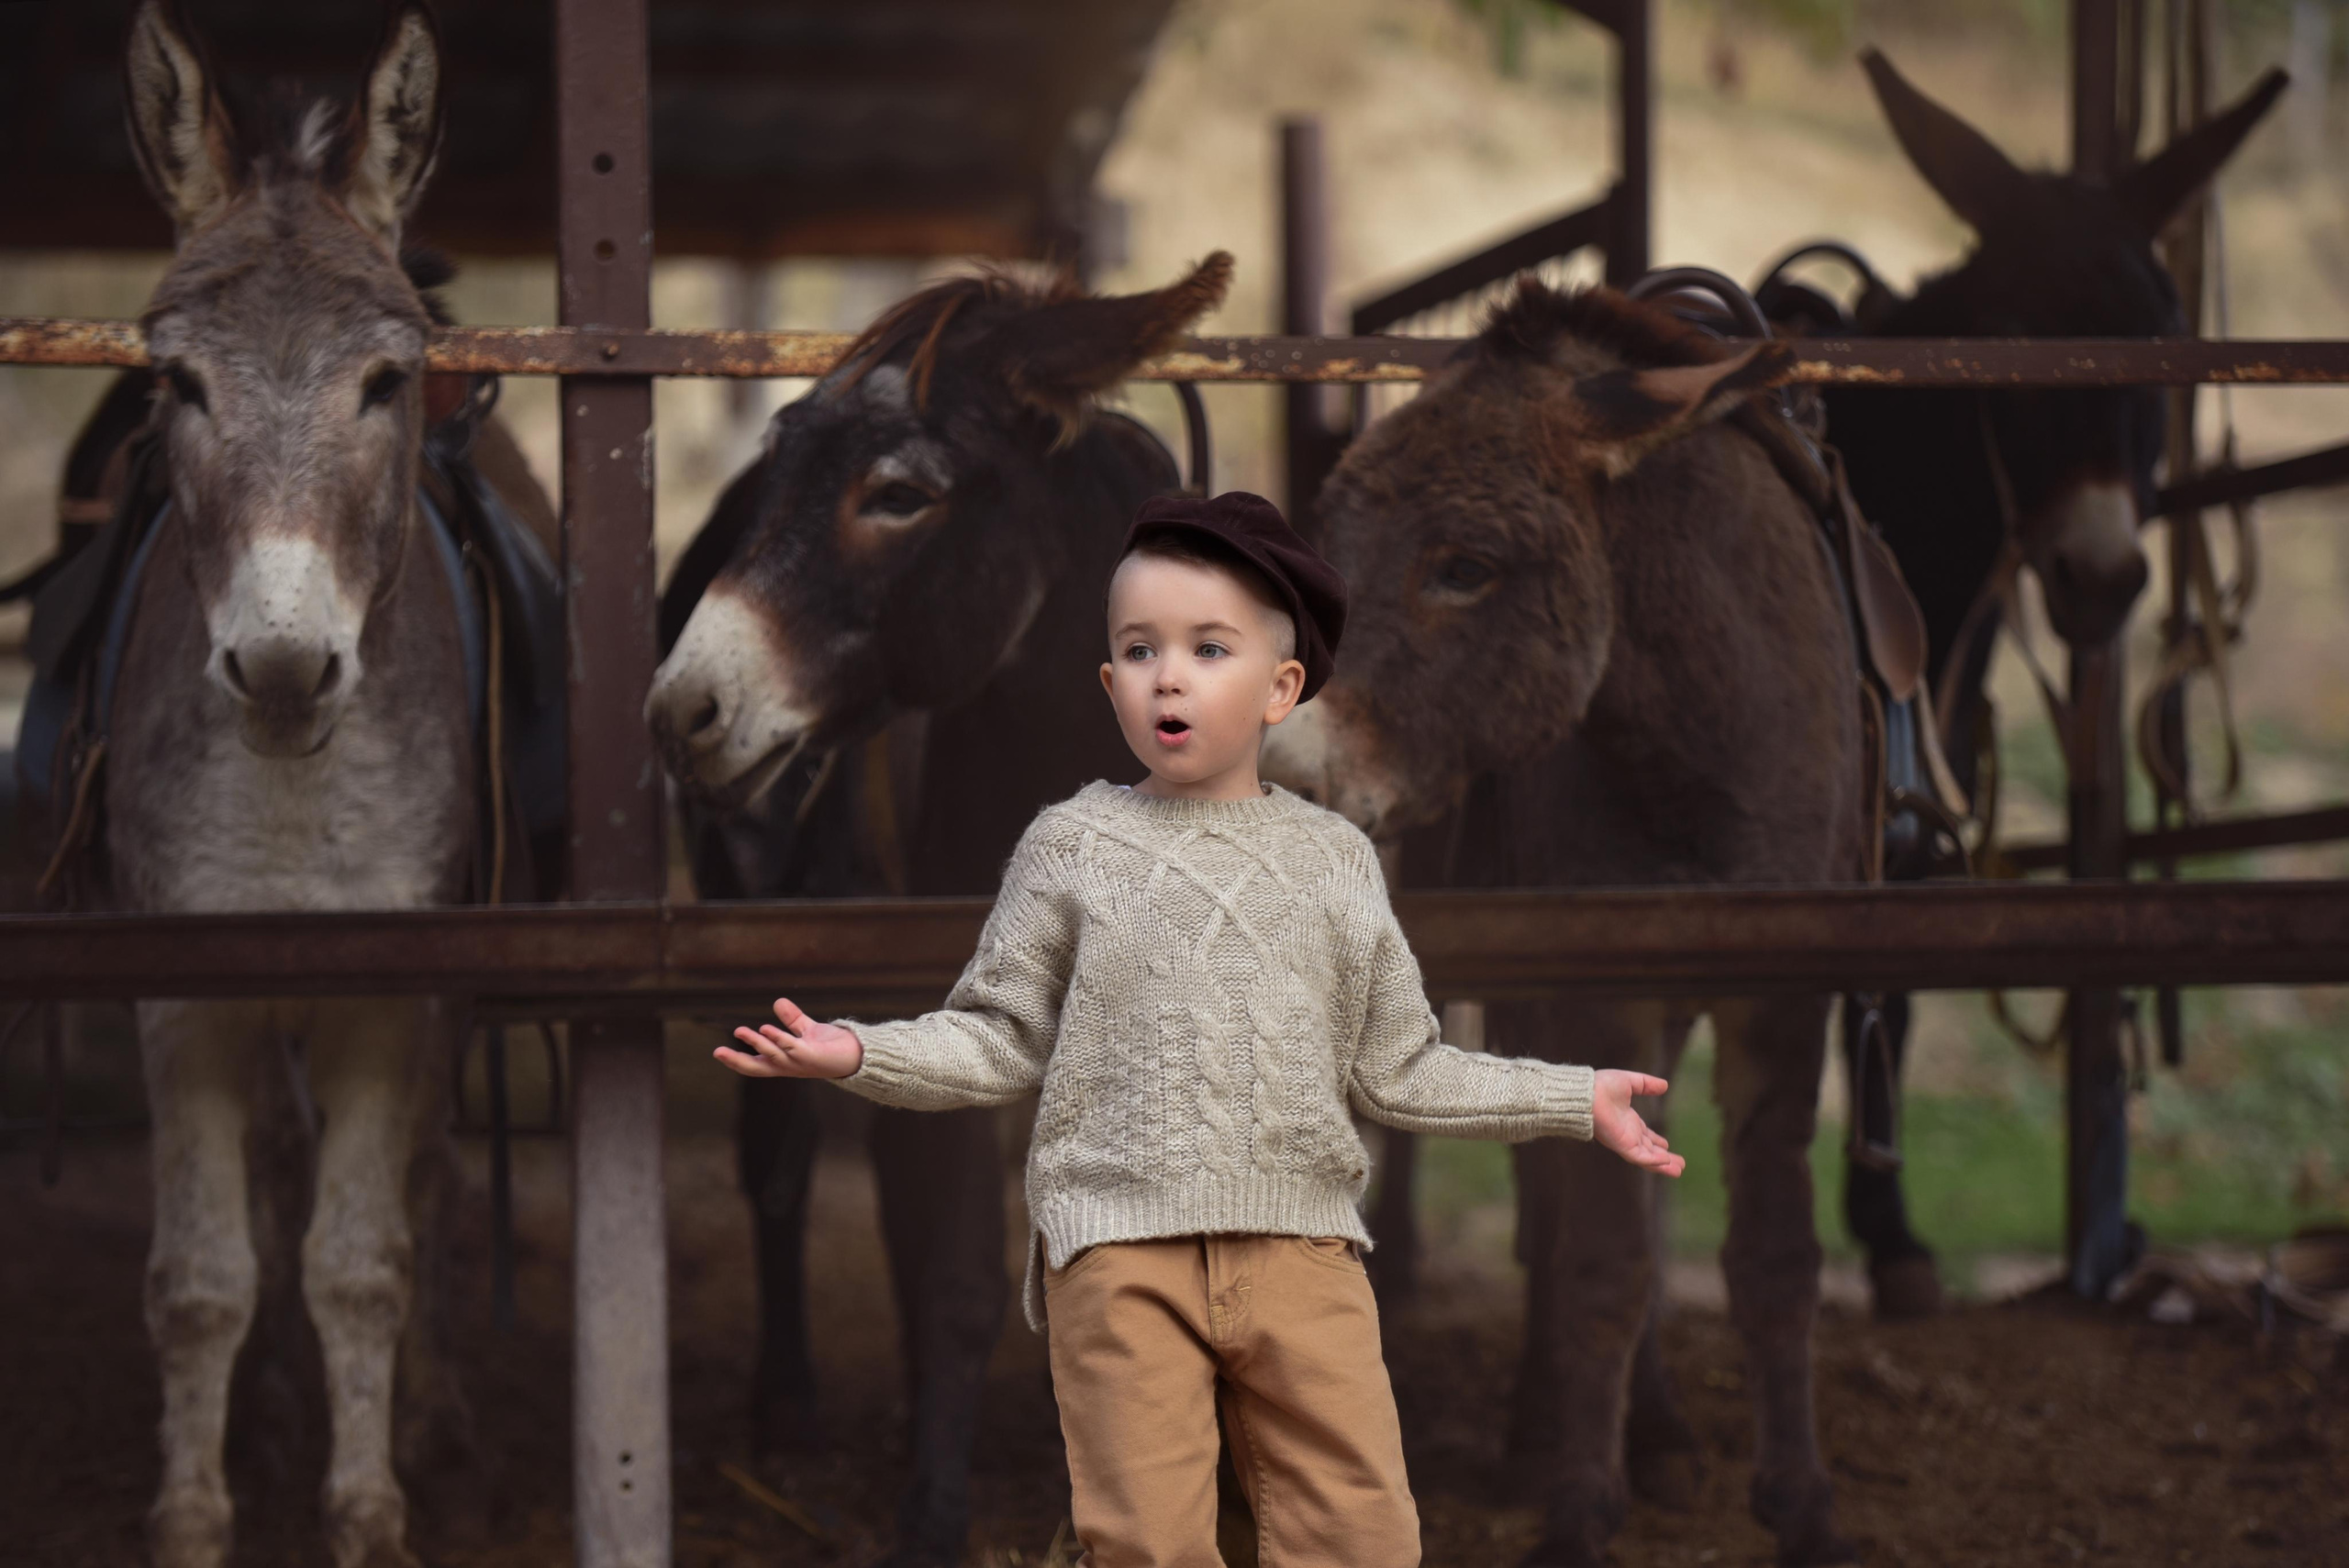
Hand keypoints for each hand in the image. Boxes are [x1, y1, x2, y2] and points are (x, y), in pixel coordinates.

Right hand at [716, 997, 863, 1080]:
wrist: (857, 1054)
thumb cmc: (831, 1046)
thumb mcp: (805, 1030)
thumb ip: (792, 1019)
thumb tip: (777, 1002)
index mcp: (783, 1062)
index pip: (756, 1064)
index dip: (737, 1060)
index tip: (718, 1053)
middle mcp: (788, 1066)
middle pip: (757, 1067)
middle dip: (737, 1061)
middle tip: (717, 1053)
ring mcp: (798, 1063)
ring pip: (772, 1055)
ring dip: (756, 1043)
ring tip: (740, 1030)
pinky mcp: (810, 1056)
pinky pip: (790, 1047)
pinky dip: (777, 1038)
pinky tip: (765, 1028)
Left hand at [1592, 1070, 1683, 1176]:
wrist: (1587, 1093)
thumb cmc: (1602, 1086)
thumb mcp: (1630, 1082)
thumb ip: (1646, 1084)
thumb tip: (1665, 1085)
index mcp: (1628, 1121)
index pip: (1645, 1135)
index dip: (1657, 1142)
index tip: (1667, 1146)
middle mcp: (1627, 1133)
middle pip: (1649, 1150)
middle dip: (1664, 1158)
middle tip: (1680, 1165)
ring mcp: (1625, 1141)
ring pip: (1647, 1158)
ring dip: (1663, 1165)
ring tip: (1678, 1171)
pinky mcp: (1622, 1145)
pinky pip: (1640, 1157)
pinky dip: (1653, 1160)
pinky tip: (1666, 1161)